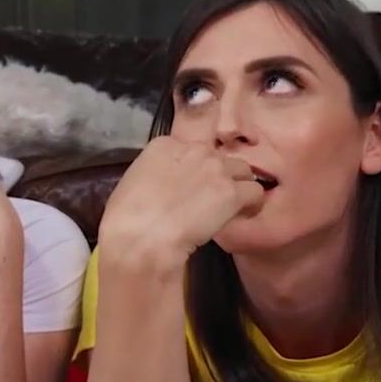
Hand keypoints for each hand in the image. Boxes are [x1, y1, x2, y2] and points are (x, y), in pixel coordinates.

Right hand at [100, 136, 263, 264]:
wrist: (141, 237)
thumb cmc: (126, 218)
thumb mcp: (134, 183)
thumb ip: (158, 174)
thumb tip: (169, 185)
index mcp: (164, 144)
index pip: (192, 144)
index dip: (196, 167)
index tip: (192, 184)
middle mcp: (194, 149)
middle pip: (220, 155)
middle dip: (218, 175)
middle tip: (210, 200)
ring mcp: (215, 168)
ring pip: (243, 170)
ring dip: (237, 187)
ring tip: (227, 209)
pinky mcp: (231, 192)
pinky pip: (254, 192)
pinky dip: (251, 205)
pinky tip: (240, 217)